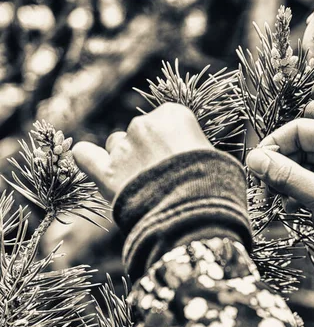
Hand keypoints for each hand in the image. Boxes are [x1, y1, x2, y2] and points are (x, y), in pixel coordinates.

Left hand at [73, 103, 210, 200]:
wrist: (195, 212)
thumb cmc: (214, 185)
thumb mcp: (213, 156)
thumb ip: (193, 147)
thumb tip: (189, 156)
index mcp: (174, 114)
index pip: (166, 120)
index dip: (172, 141)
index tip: (180, 159)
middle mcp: (145, 123)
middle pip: (139, 132)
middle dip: (148, 152)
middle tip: (163, 177)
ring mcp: (123, 147)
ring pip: (116, 146)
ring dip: (125, 159)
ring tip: (142, 184)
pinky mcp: (106, 172)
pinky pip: (85, 156)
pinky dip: (87, 158)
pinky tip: (92, 163)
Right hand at [246, 119, 313, 246]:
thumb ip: (286, 176)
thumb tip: (254, 160)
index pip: (299, 129)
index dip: (274, 146)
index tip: (256, 167)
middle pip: (301, 148)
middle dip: (281, 168)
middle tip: (266, 191)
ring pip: (306, 166)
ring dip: (289, 183)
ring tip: (282, 204)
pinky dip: (302, 193)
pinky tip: (296, 209)